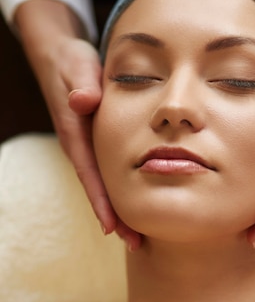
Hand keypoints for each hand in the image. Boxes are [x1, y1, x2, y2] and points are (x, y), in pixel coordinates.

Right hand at [14, 0, 140, 250]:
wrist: (63, 57)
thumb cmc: (73, 62)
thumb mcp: (76, 66)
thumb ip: (82, 83)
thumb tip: (83, 102)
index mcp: (77, 134)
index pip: (90, 173)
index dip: (101, 201)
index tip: (113, 227)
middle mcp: (83, 146)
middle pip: (100, 188)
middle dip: (116, 216)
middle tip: (136, 244)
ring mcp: (92, 147)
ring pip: (108, 183)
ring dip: (122, 209)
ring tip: (142, 236)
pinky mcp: (101, 143)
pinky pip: (113, 172)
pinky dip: (125, 190)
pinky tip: (144, 203)